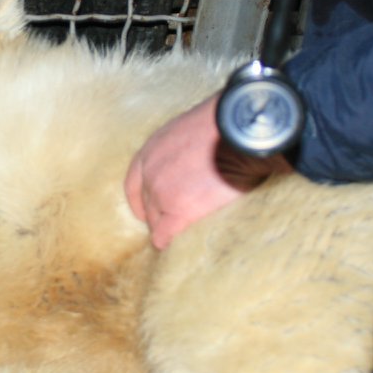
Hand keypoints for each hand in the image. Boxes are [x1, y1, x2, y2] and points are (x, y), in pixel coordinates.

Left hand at [124, 95, 286, 248]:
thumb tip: (195, 159)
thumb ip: (183, 148)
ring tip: (178, 235)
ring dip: (165, 227)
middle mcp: (150, 171)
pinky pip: (164, 234)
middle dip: (156, 214)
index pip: (134, 183)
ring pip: (155, 220)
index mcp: (152, 149)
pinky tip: (172, 246)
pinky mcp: (177, 210)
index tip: (147, 210)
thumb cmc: (225, 126)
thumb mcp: (192, 128)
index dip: (141, 200)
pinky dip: (167, 241)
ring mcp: (161, 192)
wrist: (238, 132)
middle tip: (170, 223)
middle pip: (146, 203)